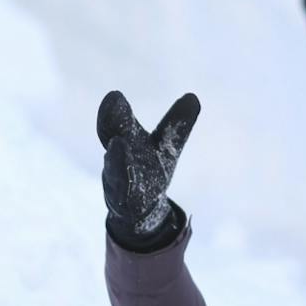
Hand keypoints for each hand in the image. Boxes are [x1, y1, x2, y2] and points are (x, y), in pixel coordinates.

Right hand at [97, 89, 200, 247]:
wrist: (138, 210)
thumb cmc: (149, 170)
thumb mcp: (166, 148)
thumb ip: (176, 126)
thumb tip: (193, 97)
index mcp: (128, 141)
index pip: (121, 123)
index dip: (117, 110)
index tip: (114, 96)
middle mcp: (117, 158)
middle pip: (113, 139)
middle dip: (112, 121)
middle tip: (113, 101)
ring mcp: (117, 182)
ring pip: (115, 170)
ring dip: (116, 158)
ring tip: (118, 143)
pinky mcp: (124, 206)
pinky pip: (125, 198)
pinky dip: (125, 189)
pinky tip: (126, 187)